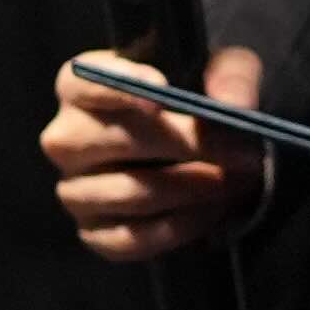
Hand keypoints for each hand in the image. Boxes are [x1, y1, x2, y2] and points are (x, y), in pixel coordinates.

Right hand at [41, 44, 267, 262]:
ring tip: (234, 181)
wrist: (202, 150)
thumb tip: (234, 108)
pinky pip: (130, 239)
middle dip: (188, 146)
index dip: (119, 87)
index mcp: (82, 86)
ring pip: (130, 193)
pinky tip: (211, 211)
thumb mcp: (224, 70)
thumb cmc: (199, 95)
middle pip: (116, 140)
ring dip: (192, 190)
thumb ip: (231, 77)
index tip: (162, 93)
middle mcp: (67, 138)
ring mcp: (74, 189)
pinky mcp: (92, 232)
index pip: (83, 83)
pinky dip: (179, 228)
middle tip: (242, 151)